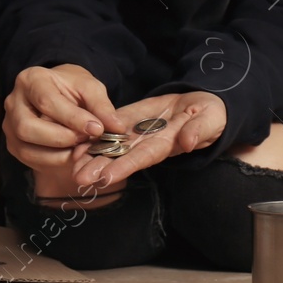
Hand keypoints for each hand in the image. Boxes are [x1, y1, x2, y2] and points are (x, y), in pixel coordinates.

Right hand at [3, 64, 128, 173]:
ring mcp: (10, 125)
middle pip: (28, 128)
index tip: (97, 129)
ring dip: (58, 155)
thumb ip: (102, 105)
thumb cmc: (72, 88)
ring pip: (26, 148)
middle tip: (87, 139)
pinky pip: (30, 160)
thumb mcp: (89, 87)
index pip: (47, 101)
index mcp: (31, 80)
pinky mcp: (14, 144)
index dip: (72, 118)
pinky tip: (72, 155)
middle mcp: (13, 102)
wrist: (58, 92)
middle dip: (61, 138)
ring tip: (82, 148)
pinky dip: (53, 162)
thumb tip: (117, 128)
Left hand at [70, 90, 227, 190]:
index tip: (107, 178)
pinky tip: (76, 142)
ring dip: (92, 155)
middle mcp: (147, 144)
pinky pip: (110, 128)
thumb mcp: (211, 120)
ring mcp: (137, 133)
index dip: (125, 168)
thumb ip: (199, 131)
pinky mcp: (130, 120)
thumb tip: (187, 142)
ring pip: (111, 145)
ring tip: (71, 164)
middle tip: (78, 178)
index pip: (143, 159)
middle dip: (100, 168)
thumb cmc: (211, 115)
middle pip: (121, 157)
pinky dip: (93, 136)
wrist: (202, 103)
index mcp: (166, 145)